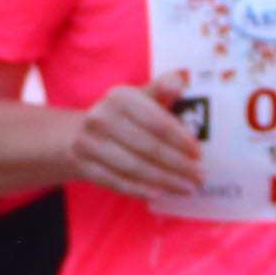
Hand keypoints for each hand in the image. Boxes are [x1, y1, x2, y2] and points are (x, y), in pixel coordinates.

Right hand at [63, 78, 207, 200]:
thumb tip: (182, 80)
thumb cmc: (121, 116)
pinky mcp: (82, 165)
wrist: (77, 134)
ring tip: (187, 188)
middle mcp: (101, 118)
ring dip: (164, 181)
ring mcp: (88, 143)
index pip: (156, 122)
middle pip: (148, 147)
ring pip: (134, 167)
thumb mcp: (139, 97)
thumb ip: (162, 88)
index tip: (199, 154)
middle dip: (178, 165)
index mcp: (120, 98)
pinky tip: (160, 194)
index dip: (180, 140)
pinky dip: (139, 190)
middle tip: (199, 177)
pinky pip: (115, 182)